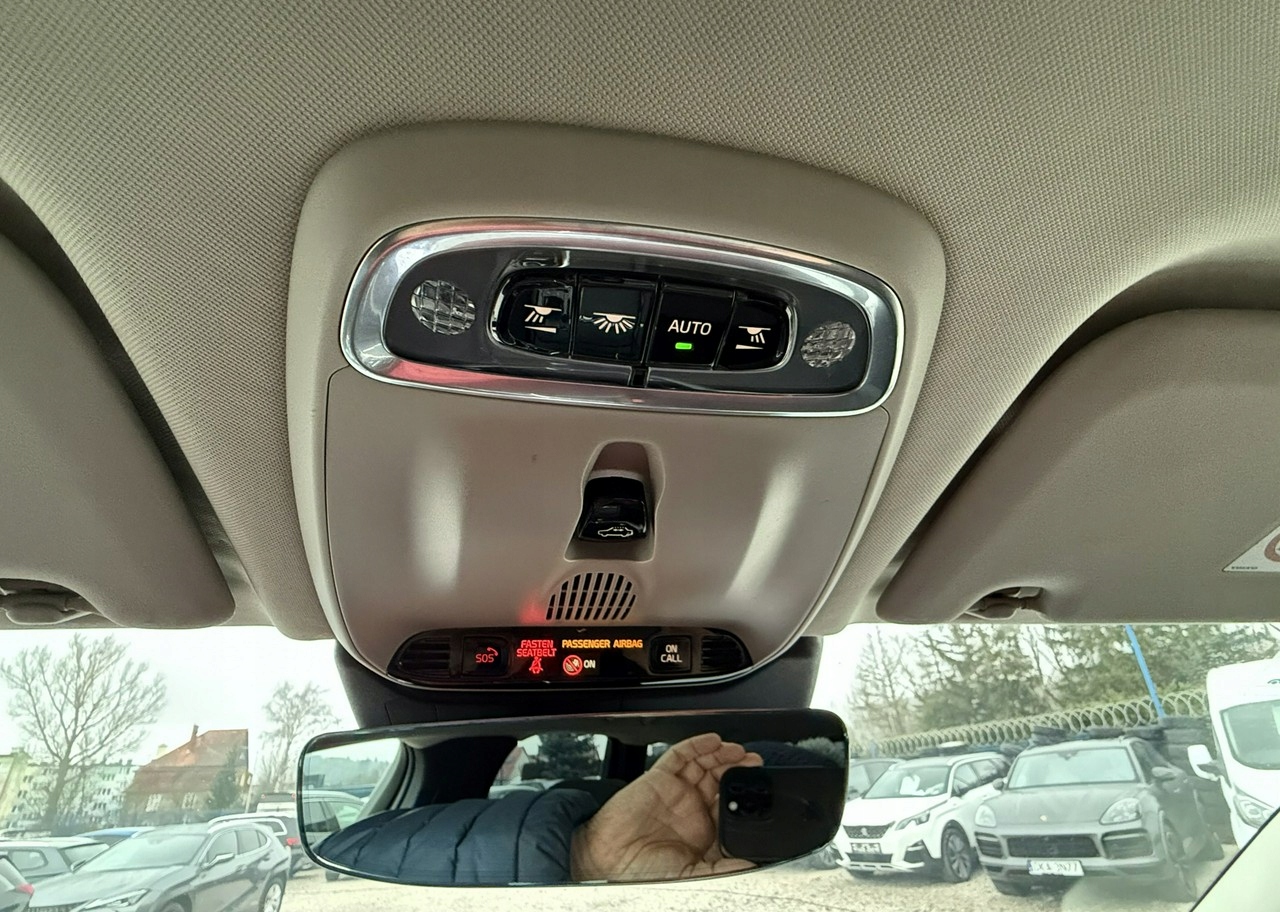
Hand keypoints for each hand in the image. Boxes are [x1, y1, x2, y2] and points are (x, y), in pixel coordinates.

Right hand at [570, 732, 763, 881]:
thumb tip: (754, 865)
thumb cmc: (643, 872)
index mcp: (704, 833)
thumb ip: (723, 868)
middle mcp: (692, 809)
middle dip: (740, 769)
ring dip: (723, 755)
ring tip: (739, 751)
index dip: (747, 795)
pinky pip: (680, 755)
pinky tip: (712, 741)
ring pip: (705, 765)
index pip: (732, 806)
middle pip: (722, 780)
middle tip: (755, 763)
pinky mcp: (659, 777)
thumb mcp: (693, 876)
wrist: (608, 861)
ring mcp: (676, 791)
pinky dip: (697, 745)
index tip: (763, 789)